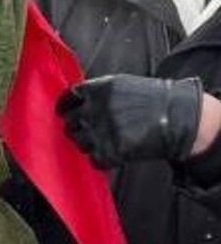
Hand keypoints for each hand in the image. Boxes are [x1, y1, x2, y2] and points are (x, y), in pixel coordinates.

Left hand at [57, 75, 203, 168]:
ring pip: (78, 141)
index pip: (67, 98)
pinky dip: (100, 158)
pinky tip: (113, 151)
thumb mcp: (122, 84)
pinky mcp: (110, 152)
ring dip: (87, 142)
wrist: (180, 117)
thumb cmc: (153, 99)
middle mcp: (96, 110)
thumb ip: (97, 91)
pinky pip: (92, 159)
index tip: (64, 111)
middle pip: (69, 121)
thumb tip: (74, 100)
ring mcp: (102, 132)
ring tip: (103, 139)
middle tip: (86, 128)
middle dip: (75, 125)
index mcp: (99, 90)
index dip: (65, 106)